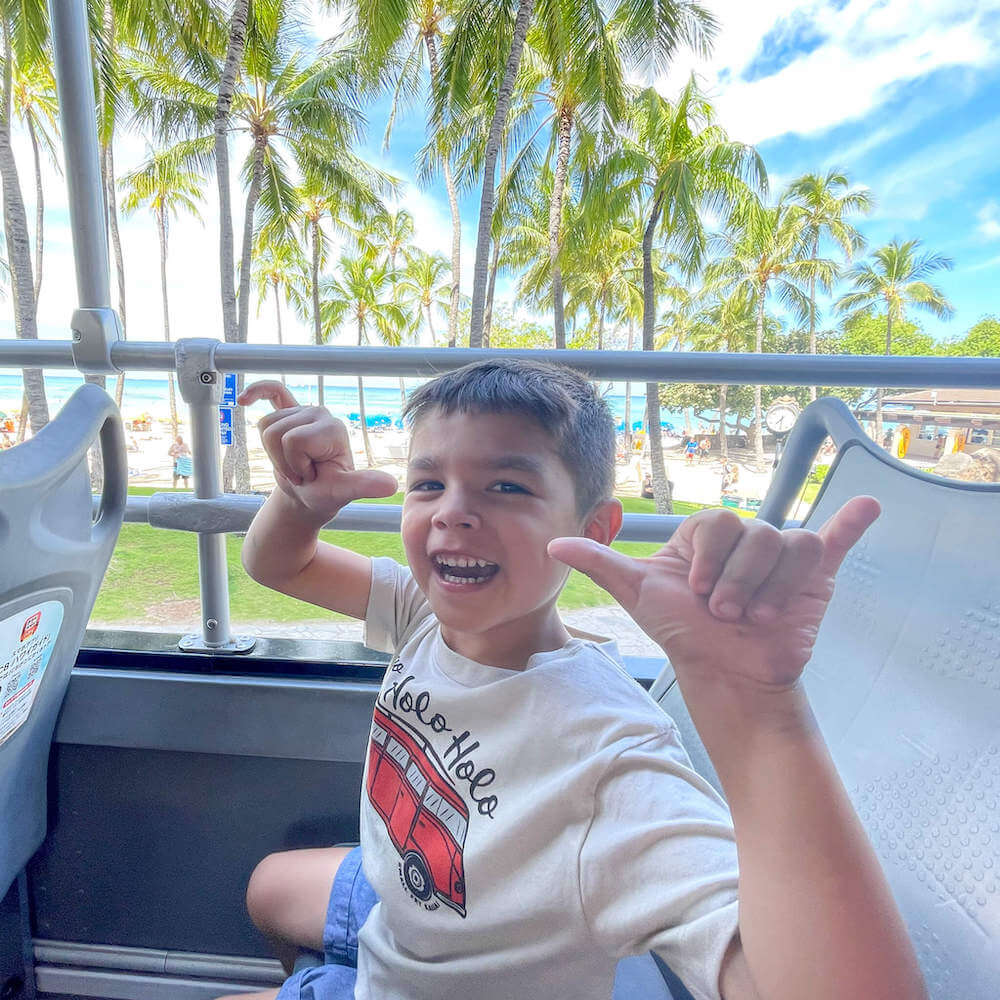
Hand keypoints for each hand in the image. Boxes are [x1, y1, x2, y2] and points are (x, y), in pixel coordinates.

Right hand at [239, 380, 396, 520]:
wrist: (311, 497)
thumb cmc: (326, 495)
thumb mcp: (343, 492)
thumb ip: (364, 486)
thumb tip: (392, 486)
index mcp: (334, 428)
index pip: (293, 440)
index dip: (294, 464)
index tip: (311, 475)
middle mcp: (320, 413)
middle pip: (275, 432)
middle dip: (282, 460)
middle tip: (301, 473)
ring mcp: (303, 412)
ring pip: (264, 426)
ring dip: (273, 454)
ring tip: (293, 464)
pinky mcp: (289, 413)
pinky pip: (272, 392)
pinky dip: (257, 391)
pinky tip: (244, 399)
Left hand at [548, 497, 879, 692]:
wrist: (727, 676)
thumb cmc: (683, 634)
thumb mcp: (639, 594)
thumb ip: (601, 564)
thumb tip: (552, 543)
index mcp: (708, 536)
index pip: (718, 523)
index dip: (710, 561)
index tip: (700, 595)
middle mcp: (747, 541)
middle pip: (756, 534)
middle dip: (739, 580)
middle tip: (728, 614)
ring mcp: (783, 557)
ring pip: (792, 544)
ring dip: (774, 586)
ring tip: (758, 617)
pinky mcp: (815, 577)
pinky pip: (835, 539)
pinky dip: (852, 524)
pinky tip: (867, 506)